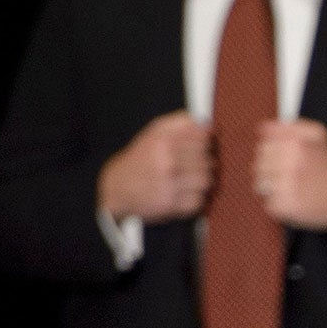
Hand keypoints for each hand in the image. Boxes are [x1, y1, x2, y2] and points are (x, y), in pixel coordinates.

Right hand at [97, 111, 212, 221]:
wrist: (116, 186)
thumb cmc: (141, 157)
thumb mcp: (154, 132)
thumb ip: (181, 123)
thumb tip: (209, 125)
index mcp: (163, 140)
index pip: (203, 138)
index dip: (205, 142)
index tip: (199, 146)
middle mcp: (166, 161)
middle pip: (208, 160)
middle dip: (203, 163)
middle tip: (191, 166)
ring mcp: (168, 184)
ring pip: (207, 180)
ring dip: (201, 181)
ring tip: (189, 179)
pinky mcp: (171, 204)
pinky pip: (198, 200)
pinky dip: (194, 198)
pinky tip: (183, 192)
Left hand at [255, 119, 326, 230]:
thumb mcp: (318, 134)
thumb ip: (289, 127)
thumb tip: (263, 129)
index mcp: (294, 144)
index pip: (263, 148)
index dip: (274, 155)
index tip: (288, 161)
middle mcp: (290, 163)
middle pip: (259, 167)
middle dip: (272, 171)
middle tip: (293, 177)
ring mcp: (288, 186)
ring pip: (261, 185)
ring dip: (274, 188)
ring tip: (294, 189)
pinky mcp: (288, 207)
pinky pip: (269, 204)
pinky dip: (280, 204)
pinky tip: (297, 201)